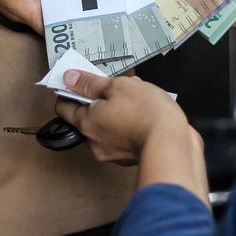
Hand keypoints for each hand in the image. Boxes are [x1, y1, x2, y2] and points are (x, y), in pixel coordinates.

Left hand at [56, 70, 208, 201]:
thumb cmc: (145, 113)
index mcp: (86, 123)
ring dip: (117, 112)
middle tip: (116, 87)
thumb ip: (90, 83)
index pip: (64, 108)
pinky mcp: (130, 157)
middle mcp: (94, 142)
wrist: (172, 143)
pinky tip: (145, 114)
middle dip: (100, 100)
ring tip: (138, 97)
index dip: (69, 92)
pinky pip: (123, 136)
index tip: (78, 82)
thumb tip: (69, 78)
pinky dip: (129, 125)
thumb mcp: (117, 86)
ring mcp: (113, 153)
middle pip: (88, 117)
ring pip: (108, 126)